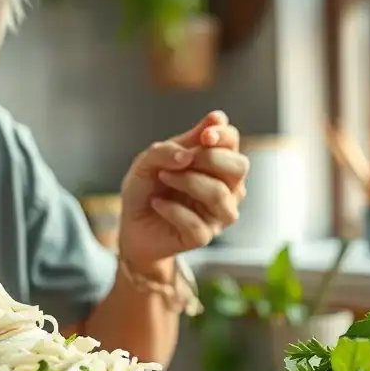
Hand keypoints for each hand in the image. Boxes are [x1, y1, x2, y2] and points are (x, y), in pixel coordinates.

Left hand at [119, 111, 248, 273]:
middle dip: (210, 158)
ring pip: (219, 194)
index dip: (223, 134)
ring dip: (188, 181)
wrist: (130, 222)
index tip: (205, 135)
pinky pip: (196, 223)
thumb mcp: (147, 162)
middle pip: (239, 166)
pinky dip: (172, 209)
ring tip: (162, 177)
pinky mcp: (203, 236)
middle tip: (179, 160)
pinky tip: (157, 204)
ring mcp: (217, 213)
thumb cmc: (146, 187)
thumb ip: (166, 150)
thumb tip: (188, 154)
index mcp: (215, 161)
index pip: (232, 141)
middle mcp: (225, 187)